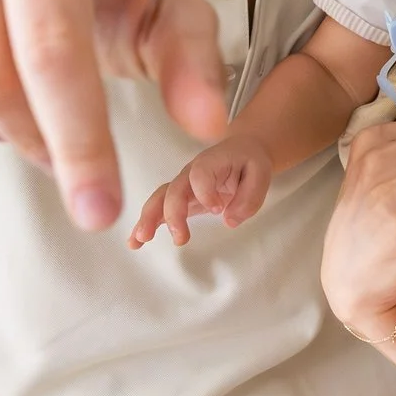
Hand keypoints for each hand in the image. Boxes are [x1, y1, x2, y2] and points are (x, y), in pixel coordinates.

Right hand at [128, 137, 274, 247]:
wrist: (240, 152)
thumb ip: (250, 197)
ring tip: (140, 240)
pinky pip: (158, 210)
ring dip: (149, 219)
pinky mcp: (178, 200)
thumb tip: (228, 220)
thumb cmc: (249, 163)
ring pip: (159, 200)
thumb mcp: (261, 173)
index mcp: (211, 161)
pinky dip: (145, 224)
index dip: (205, 192)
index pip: (200, 175)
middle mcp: (190, 173)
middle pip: (173, 190)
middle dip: (172, 214)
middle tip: (181, 238)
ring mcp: (181, 186)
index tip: (218, 208)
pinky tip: (134, 243)